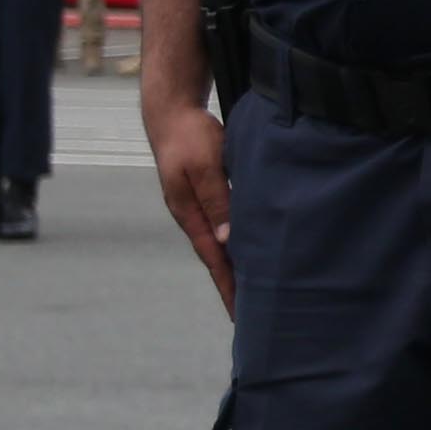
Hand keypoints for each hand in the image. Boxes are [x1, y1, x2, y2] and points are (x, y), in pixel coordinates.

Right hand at [146, 90, 233, 310]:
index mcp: (191, 215)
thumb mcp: (205, 168)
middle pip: (218, 258)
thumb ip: (218, 201)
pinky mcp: (211, 195)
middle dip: (233, 287)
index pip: (214, 260)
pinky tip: (252, 250)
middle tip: (254, 316)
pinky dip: (239, 243)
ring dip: (238, 267)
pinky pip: (227, 226)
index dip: (228, 287)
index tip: (240, 315)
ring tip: (257, 291)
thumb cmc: (190, 137)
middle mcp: (195, 216)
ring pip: (223, 244)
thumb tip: (227, 240)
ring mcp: (201, 207)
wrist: (173, 113)